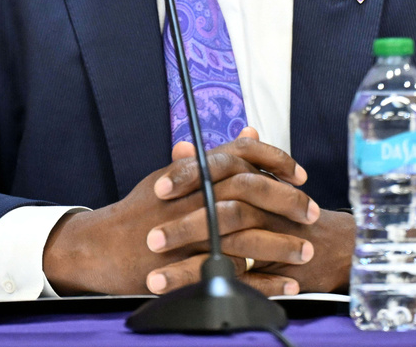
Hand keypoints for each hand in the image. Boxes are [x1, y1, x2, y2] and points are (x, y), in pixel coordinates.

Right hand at [41, 129, 315, 294]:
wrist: (102, 245)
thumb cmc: (142, 209)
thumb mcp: (174, 173)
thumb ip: (217, 156)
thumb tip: (250, 132)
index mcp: (194, 172)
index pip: (243, 155)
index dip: (277, 161)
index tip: (301, 175)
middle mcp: (195, 197)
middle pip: (251, 193)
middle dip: (288, 203)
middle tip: (313, 213)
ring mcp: (191, 234)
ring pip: (247, 236)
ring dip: (282, 244)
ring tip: (307, 251)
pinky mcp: (189, 269)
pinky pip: (235, 275)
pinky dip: (265, 281)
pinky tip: (288, 283)